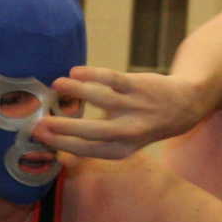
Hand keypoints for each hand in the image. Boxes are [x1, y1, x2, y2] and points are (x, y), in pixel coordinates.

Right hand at [34, 66, 202, 159]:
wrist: (182, 107)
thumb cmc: (138, 125)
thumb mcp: (121, 143)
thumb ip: (92, 142)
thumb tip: (52, 140)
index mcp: (120, 150)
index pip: (85, 149)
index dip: (61, 143)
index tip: (39, 134)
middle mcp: (128, 132)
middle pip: (92, 132)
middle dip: (63, 127)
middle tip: (39, 121)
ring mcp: (134, 107)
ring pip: (101, 99)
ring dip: (76, 92)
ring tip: (56, 85)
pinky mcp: (139, 86)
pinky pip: (112, 79)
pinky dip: (93, 75)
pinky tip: (75, 72)